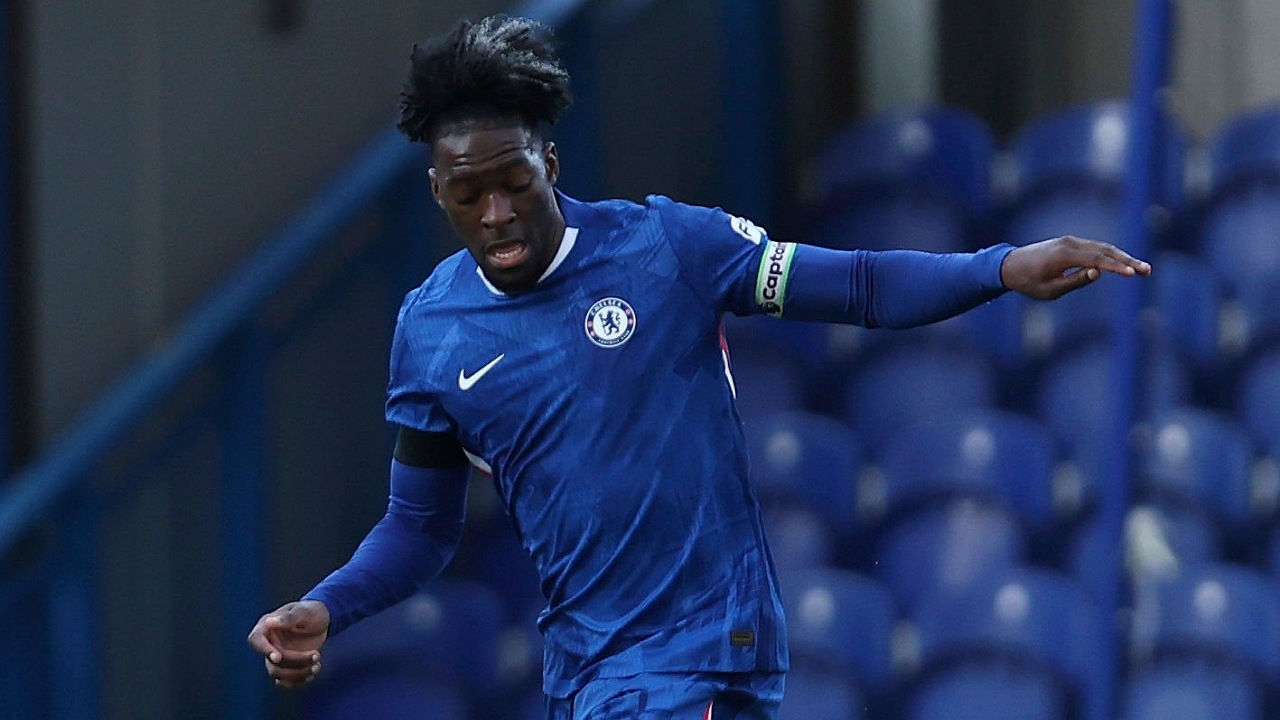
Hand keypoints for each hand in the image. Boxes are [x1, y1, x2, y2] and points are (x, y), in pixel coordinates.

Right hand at [246, 600, 330, 687]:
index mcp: (267, 626)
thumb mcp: (303, 611)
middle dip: (295, 662)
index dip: (264, 651)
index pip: (256, 641)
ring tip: (317, 665)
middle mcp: (269, 643)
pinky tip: (314, 670)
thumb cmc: (311, 611)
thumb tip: (269, 622)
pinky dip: (300, 680)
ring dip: (299, 674)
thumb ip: (288, 618)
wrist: (323, 619)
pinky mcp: (287, 666)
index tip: (278, 657)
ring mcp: (278, 656)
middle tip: (317, 655)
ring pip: (279, 675)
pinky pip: (287, 681)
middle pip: (273, 663)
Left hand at [1000, 235, 1151, 300]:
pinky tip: (1124, 265)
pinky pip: (1094, 248)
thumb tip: (1098, 273)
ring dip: (1122, 257)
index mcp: (1063, 255)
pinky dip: (1111, 255)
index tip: (1132, 274)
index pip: (1096, 260)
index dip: (1116, 267)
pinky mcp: (1070, 243)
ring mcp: (1070, 241)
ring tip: (1141, 270)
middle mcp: (1069, 244)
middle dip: (1127, 261)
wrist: (1008, 265)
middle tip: (1147, 271)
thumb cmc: (1027, 282)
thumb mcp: (1049, 290)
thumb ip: (1075, 281)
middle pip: (1105, 250)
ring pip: (1102, 247)